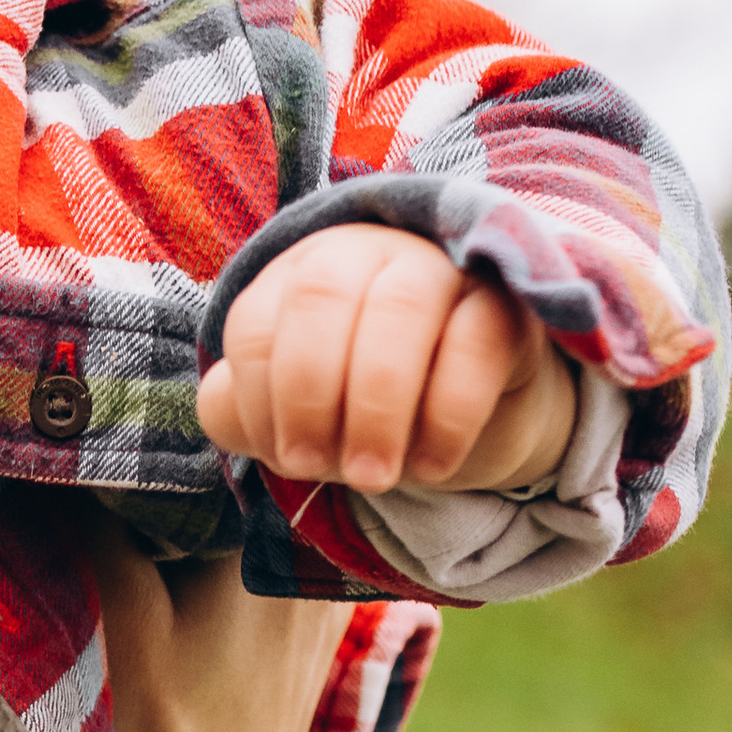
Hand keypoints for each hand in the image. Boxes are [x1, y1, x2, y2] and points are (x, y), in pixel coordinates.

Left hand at [199, 225, 573, 496]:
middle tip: (322, 470)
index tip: (286, 458)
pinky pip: (477, 341)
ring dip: (377, 407)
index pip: (256, 321)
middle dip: (309, 395)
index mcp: (300, 275)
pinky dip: (448, 414)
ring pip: (400, 308)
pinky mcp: (507, 305)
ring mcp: (441, 268)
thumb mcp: (293, 417)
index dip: (261, 398)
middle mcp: (368, 253)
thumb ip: (239, 410)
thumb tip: (223, 408)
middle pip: (321, 296)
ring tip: (373, 478)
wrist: (465, 431)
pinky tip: (434, 466)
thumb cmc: (363, 413)